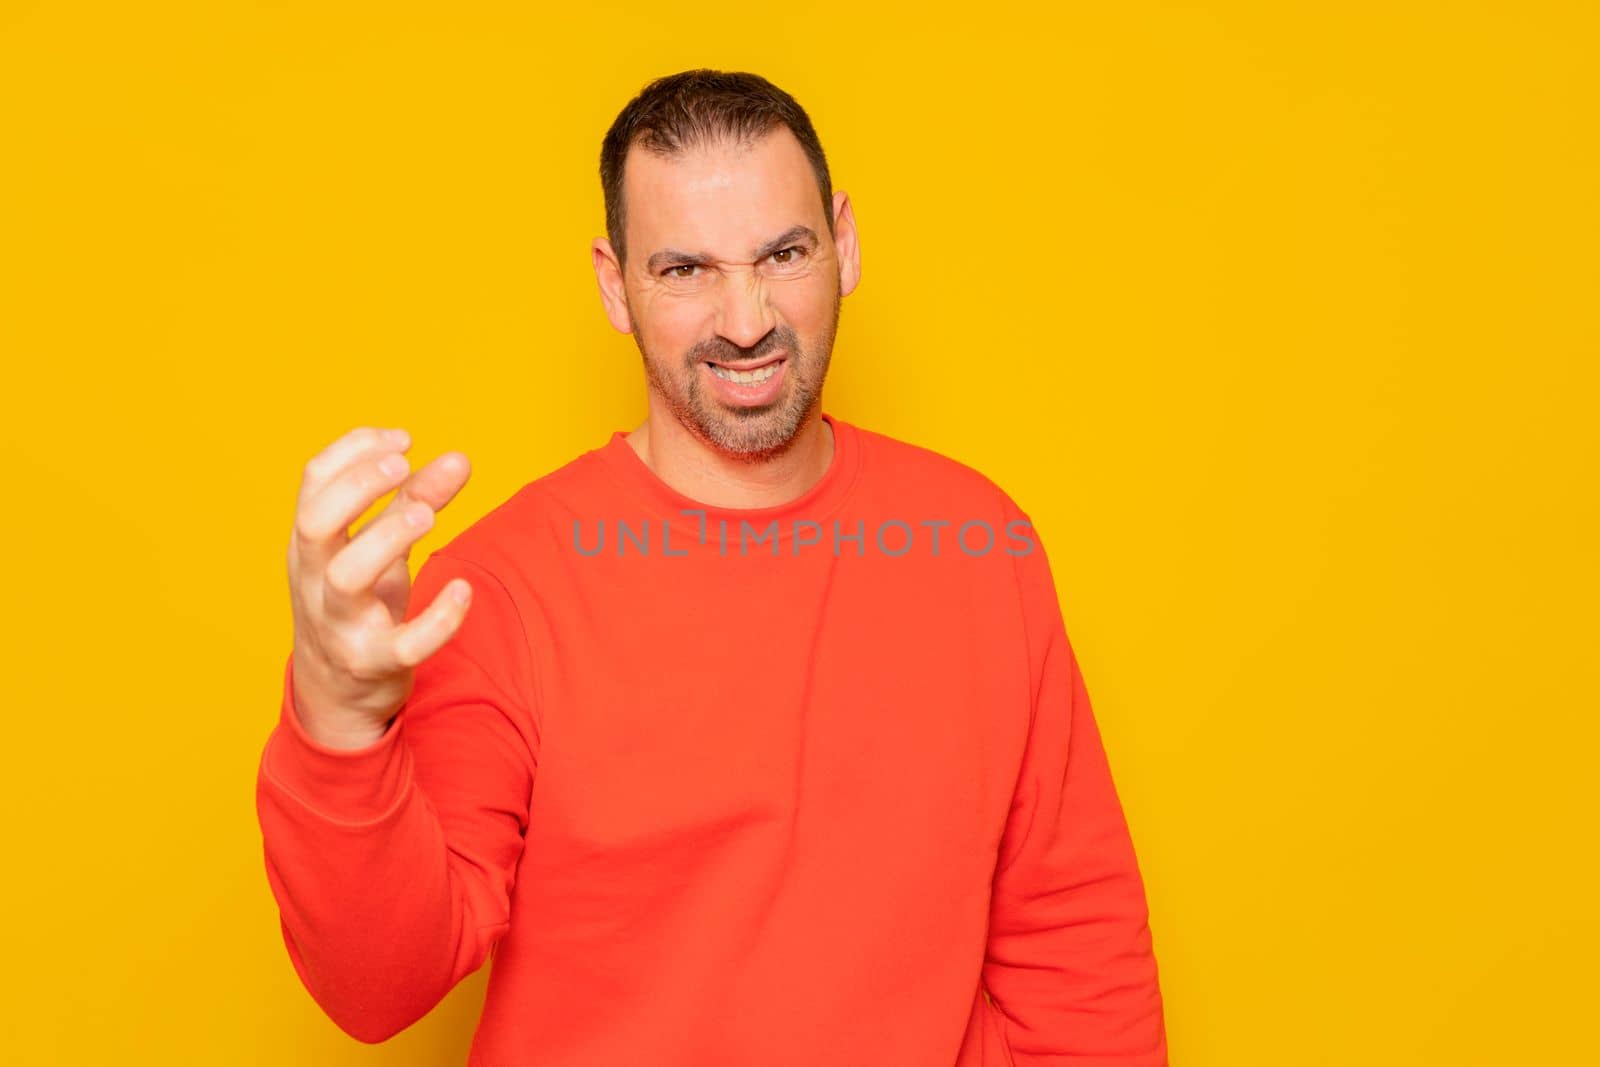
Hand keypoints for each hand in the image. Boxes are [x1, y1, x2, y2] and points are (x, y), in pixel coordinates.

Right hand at [285, 426, 472, 748]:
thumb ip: (416, 501)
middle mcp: (314, 579)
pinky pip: (403, 644)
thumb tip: (459, 459)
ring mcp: (340, 623)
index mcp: (310, 542)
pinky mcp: (374, 662)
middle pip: (315, 523)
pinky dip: (437, 619)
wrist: (336, 693)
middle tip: (404, 466)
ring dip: (388, 537)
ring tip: (428, 515)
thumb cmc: (358, 602)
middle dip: (359, 487)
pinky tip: (464, 590)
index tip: (404, 440)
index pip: (313, 481)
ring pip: (345, 577)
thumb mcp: (380, 548)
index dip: (355, 449)